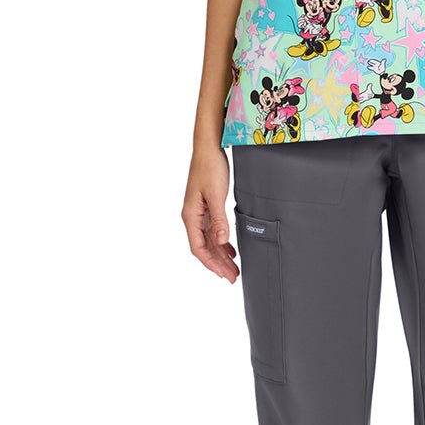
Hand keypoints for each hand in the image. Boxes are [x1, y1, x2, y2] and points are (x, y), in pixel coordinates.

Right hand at [182, 145, 238, 281]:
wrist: (209, 147)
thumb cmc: (210, 167)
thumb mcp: (216, 195)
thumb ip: (218, 219)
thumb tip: (221, 242)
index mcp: (190, 216)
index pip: (198, 248)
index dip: (211, 264)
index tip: (223, 275)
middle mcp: (192, 216)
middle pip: (204, 247)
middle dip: (218, 264)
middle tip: (233, 277)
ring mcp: (199, 212)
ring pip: (209, 241)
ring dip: (220, 255)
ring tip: (234, 268)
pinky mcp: (206, 206)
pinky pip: (212, 231)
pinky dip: (221, 242)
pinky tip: (230, 249)